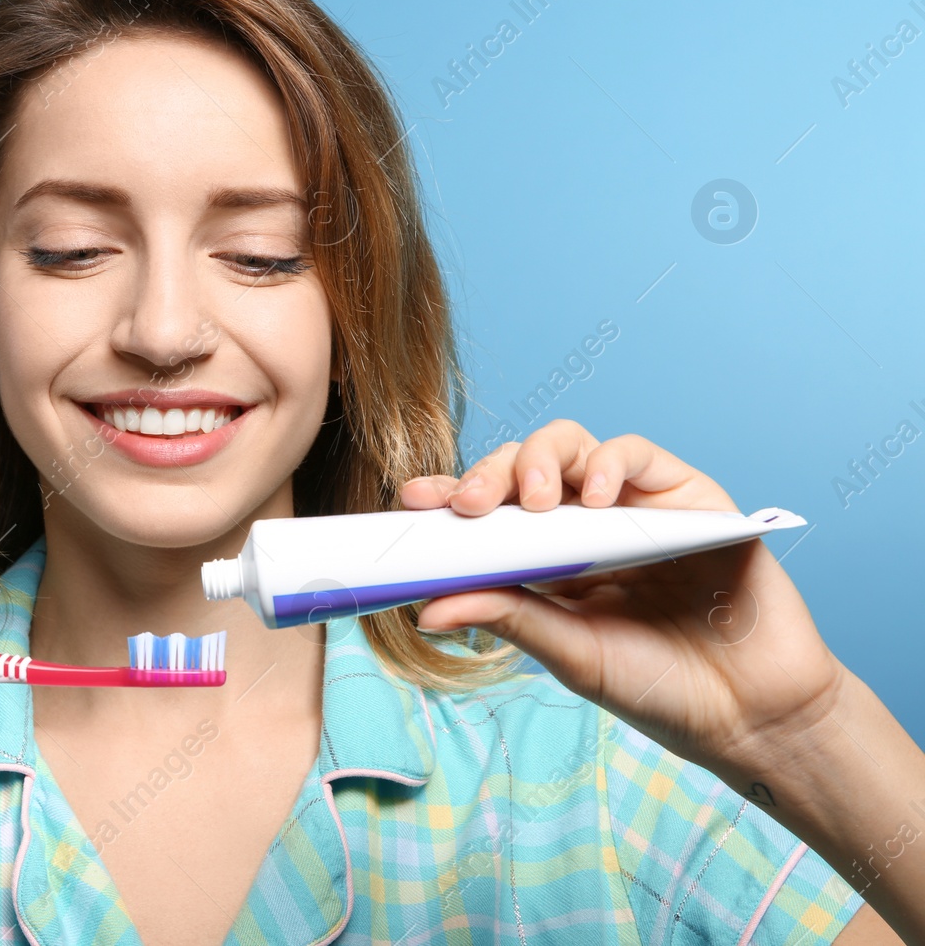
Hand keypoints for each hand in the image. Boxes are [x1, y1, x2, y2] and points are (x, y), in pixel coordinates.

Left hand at [400, 419, 845, 783]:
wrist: (748, 714)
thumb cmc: (657, 686)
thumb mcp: (568, 652)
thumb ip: (507, 617)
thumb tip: (425, 607)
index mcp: (548, 558)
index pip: (489, 512)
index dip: (450, 497)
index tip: (411, 500)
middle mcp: (586, 522)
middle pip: (522, 467)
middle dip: (489, 475)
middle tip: (470, 505)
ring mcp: (635, 505)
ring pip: (571, 445)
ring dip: (538, 461)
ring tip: (531, 503)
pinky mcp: (688, 496)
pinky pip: (637, 453)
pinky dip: (608, 463)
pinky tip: (594, 499)